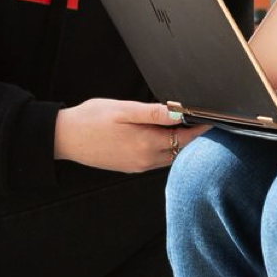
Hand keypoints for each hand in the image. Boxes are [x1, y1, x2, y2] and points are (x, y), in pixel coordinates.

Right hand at [52, 99, 205, 173]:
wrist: (64, 138)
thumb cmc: (91, 119)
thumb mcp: (123, 109)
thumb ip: (153, 112)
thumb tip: (178, 112)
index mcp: (146, 143)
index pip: (185, 138)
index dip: (200, 128)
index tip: (212, 119)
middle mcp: (145, 159)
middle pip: (180, 150)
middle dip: (191, 137)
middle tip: (200, 121)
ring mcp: (137, 166)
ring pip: (169, 157)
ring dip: (178, 144)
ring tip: (182, 127)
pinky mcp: (129, 167)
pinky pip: (155, 160)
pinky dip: (164, 150)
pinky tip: (159, 137)